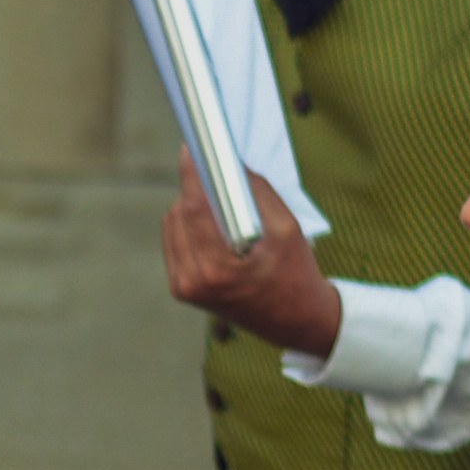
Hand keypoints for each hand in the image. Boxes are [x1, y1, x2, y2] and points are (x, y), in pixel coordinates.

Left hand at [160, 163, 344, 357]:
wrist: (297, 321)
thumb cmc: (296, 274)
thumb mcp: (287, 228)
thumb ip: (257, 192)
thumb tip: (230, 162)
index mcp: (217, 270)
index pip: (194, 209)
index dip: (191, 173)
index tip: (190, 147)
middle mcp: (192, 281)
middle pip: (179, 214)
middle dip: (193, 186)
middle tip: (208, 163)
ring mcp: (183, 288)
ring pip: (173, 226)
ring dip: (190, 204)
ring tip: (214, 191)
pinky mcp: (182, 289)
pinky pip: (175, 242)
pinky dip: (188, 223)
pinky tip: (209, 214)